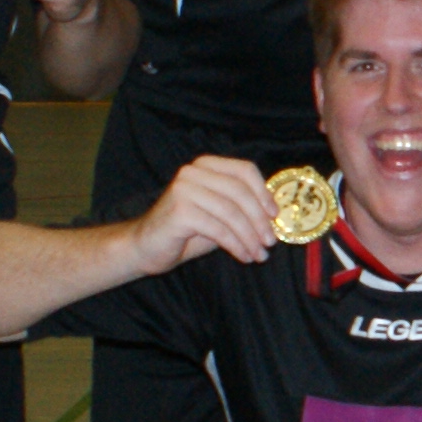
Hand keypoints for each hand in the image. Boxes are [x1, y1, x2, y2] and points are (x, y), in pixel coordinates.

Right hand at [134, 157, 280, 272]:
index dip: (264, 193)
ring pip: (232, 213)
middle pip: (240, 192)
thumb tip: (274, 215)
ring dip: (250, 237)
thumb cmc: (187, 232)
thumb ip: (241, 208)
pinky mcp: (180, 210)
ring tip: (259, 255)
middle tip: (270, 242)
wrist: (147, 247)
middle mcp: (193, 172)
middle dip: (260, 220)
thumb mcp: (219, 215)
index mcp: (206, 165)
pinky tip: (243, 256)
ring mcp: (185, 189)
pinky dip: (236, 245)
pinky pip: (219, 229)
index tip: (275, 216)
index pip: (244, 170)